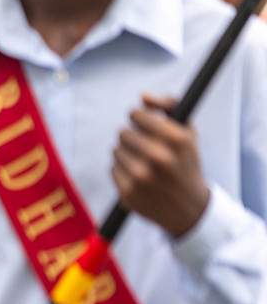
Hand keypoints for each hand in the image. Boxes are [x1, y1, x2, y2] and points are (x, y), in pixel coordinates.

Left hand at [112, 94, 210, 237]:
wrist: (190, 208)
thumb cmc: (186, 163)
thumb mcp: (187, 132)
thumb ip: (168, 106)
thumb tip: (143, 96)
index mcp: (176, 139)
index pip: (136, 115)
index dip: (139, 119)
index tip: (144, 125)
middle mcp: (159, 156)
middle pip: (123, 132)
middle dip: (134, 138)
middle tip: (148, 149)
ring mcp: (142, 176)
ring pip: (115, 150)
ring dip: (127, 154)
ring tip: (145, 164)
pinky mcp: (128, 192)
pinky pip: (113, 168)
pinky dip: (123, 170)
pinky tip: (139, 178)